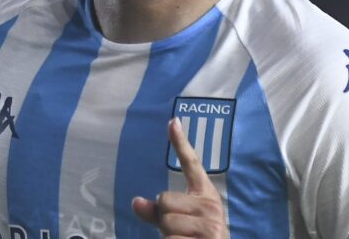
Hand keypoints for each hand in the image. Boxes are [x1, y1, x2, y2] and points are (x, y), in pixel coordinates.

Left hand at [132, 117, 228, 237]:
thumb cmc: (196, 238)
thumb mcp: (180, 222)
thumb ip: (158, 211)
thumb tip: (135, 202)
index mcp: (206, 195)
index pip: (191, 164)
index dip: (180, 143)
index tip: (172, 121)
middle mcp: (212, 206)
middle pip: (164, 200)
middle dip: (164, 219)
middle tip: (180, 232)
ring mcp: (212, 225)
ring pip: (165, 221)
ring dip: (167, 236)